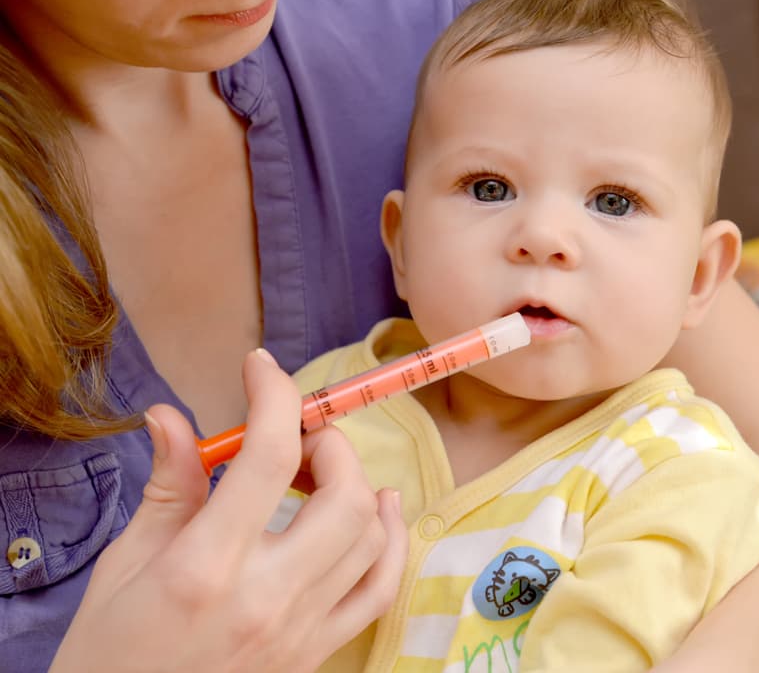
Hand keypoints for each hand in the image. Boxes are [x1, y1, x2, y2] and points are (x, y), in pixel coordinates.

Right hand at [50, 349, 406, 672]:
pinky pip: (381, 589)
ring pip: (371, 535)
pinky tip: (380, 510)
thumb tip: (172, 417)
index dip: (275, 397)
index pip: (267, 458)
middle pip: (343, 495)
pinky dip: (393, 541)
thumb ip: (168, 485)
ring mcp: (301, 629)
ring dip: (358, 485)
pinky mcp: (317, 651)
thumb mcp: (125, 563)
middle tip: (295, 436)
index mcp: (204, 567)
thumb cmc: (110, 649)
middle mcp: (265, 598)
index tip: (263, 369)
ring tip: (322, 470)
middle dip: (328, 444)